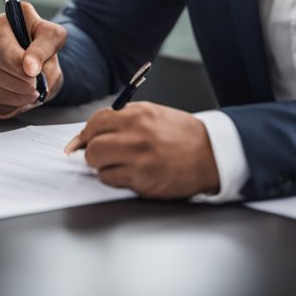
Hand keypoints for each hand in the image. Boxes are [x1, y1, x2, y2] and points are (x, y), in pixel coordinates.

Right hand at [0, 1, 65, 117]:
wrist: (46, 64)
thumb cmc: (46, 44)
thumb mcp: (54, 37)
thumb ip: (43, 48)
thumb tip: (29, 67)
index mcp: (0, 24)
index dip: (14, 60)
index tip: (33, 72)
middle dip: (18, 81)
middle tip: (37, 85)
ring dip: (18, 95)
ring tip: (34, 91)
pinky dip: (14, 103)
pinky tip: (25, 96)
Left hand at [64, 102, 220, 198]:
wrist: (211, 155)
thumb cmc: (183, 136)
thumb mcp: (153, 114)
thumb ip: (124, 118)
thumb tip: (95, 129)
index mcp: (138, 115)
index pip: (96, 122)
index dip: (87, 133)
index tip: (84, 140)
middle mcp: (136, 136)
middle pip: (91, 145)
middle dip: (91, 151)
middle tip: (100, 153)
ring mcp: (138, 160)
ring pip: (97, 164)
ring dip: (102, 166)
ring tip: (117, 163)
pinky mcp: (142, 181)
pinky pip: (110, 180)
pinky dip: (113, 178)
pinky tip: (127, 173)